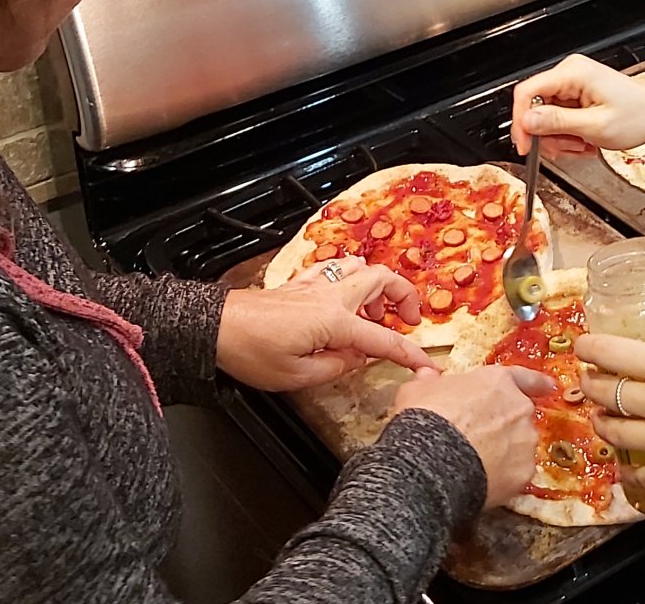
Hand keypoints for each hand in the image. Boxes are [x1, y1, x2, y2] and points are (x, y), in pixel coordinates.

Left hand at [216, 258, 433, 391]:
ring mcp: (315, 285)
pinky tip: (343, 298)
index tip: (429, 367)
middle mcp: (331, 296)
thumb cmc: (252, 352)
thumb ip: (336, 367)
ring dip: (376, 288)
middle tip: (407, 321)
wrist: (216, 327)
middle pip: (382, 279)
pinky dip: (348, 279)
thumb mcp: (297, 375)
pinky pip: (333, 270)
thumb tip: (356, 359)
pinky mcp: (299, 284)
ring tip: (373, 315)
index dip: (409, 354)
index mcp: (336, 321)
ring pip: (360, 269)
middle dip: (404, 297)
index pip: (384, 339)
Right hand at [393, 365, 556, 504]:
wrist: (431, 461)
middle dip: (506, 425)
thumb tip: (426, 375)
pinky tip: (483, 481)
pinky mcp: (524, 473)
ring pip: (521, 446)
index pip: (524, 377)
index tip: (549, 387)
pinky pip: (517, 473)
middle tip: (481, 438)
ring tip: (477, 463)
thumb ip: (429, 381)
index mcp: (497, 382)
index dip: (536, 382)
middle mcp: (519, 408)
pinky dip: (504, 477)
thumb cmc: (426, 419)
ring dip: (506, 452)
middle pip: (520, 415)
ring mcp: (525, 442)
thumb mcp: (418, 390)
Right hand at [510, 53, 644, 156]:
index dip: (521, 121)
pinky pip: (558, 120)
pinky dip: (568, 136)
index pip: (527, 92)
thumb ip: (558, 123)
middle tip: (568, 148)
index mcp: (572, 74)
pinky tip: (585, 141)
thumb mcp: (596, 126)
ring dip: (561, 139)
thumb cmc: (639, 115)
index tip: (525, 144)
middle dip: (549, 135)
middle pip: (535, 108)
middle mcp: (569, 74)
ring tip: (583, 145)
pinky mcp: (576, 96)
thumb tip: (527, 121)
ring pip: (546, 118)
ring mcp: (572, 85)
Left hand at [578, 326, 644, 494]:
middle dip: (591, 385)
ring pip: (614, 433)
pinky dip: (629, 471)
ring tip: (601, 420)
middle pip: (606, 392)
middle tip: (590, 382)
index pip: (615, 353)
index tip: (582, 347)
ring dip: (602, 424)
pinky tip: (627, 469)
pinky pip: (640, 474)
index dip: (590, 348)